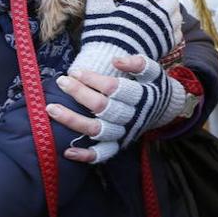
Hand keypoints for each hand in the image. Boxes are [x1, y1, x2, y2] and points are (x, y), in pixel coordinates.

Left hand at [50, 55, 190, 163]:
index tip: (76, 71)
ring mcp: (124, 132)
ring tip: (51, 109)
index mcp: (141, 97)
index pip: (114, 89)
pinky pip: (102, 154)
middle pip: (102, 108)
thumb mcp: (153, 71)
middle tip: (62, 82)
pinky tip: (67, 151)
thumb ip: (138, 63)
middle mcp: (132, 116)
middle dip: (79, 94)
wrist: (166, 110)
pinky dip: (85, 155)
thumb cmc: (153, 86)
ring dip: (72, 121)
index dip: (93, 79)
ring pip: (96, 130)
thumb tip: (116, 61)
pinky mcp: (119, 145)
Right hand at [69, 0, 181, 77]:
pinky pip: (177, 30)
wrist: (111, 65)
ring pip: (176, 12)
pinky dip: (175, 23)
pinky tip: (170, 23)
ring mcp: (164, 30)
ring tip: (170, 0)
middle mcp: (158, 15)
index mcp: (143, 3)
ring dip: (174, 4)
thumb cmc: (102, 36)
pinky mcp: (166, 44)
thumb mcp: (99, 9)